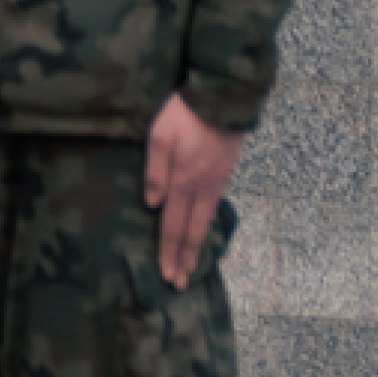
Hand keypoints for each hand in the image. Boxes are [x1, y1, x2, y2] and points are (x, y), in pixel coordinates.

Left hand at [142, 89, 243, 285]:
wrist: (225, 93)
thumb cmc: (185, 112)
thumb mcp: (160, 135)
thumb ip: (155, 171)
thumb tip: (152, 206)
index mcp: (185, 181)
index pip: (174, 225)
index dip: (169, 252)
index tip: (167, 276)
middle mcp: (204, 187)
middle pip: (194, 231)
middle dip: (186, 259)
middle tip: (180, 283)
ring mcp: (218, 180)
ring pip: (206, 220)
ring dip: (197, 245)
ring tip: (191, 265)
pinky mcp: (225, 171)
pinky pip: (212, 206)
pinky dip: (205, 225)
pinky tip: (200, 230)